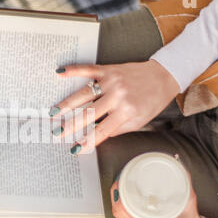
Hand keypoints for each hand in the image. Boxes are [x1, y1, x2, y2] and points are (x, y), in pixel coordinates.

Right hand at [51, 60, 179, 153]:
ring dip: (66, 104)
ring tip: (53, 113)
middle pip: (88, 113)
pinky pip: (88, 69)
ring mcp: (112, 81)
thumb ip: (117, 129)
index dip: (87, 141)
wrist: (164, 75)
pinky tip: (59, 72)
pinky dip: (73, 70)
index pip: (101, 130)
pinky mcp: (109, 69)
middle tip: (56, 132)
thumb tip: (96, 134)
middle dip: (70, 124)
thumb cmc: (152, 101)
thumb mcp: (139, 121)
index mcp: (126, 112)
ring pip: (83, 94)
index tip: (74, 149)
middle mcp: (117, 96)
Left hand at [111, 174, 201, 217]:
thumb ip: (185, 183)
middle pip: (119, 214)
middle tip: (119, 180)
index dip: (121, 201)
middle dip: (117, 196)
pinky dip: (120, 206)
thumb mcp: (189, 202)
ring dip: (117, 200)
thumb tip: (179, 165)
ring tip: (119, 185)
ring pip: (119, 216)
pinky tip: (121, 197)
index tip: (120, 186)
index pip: (129, 217)